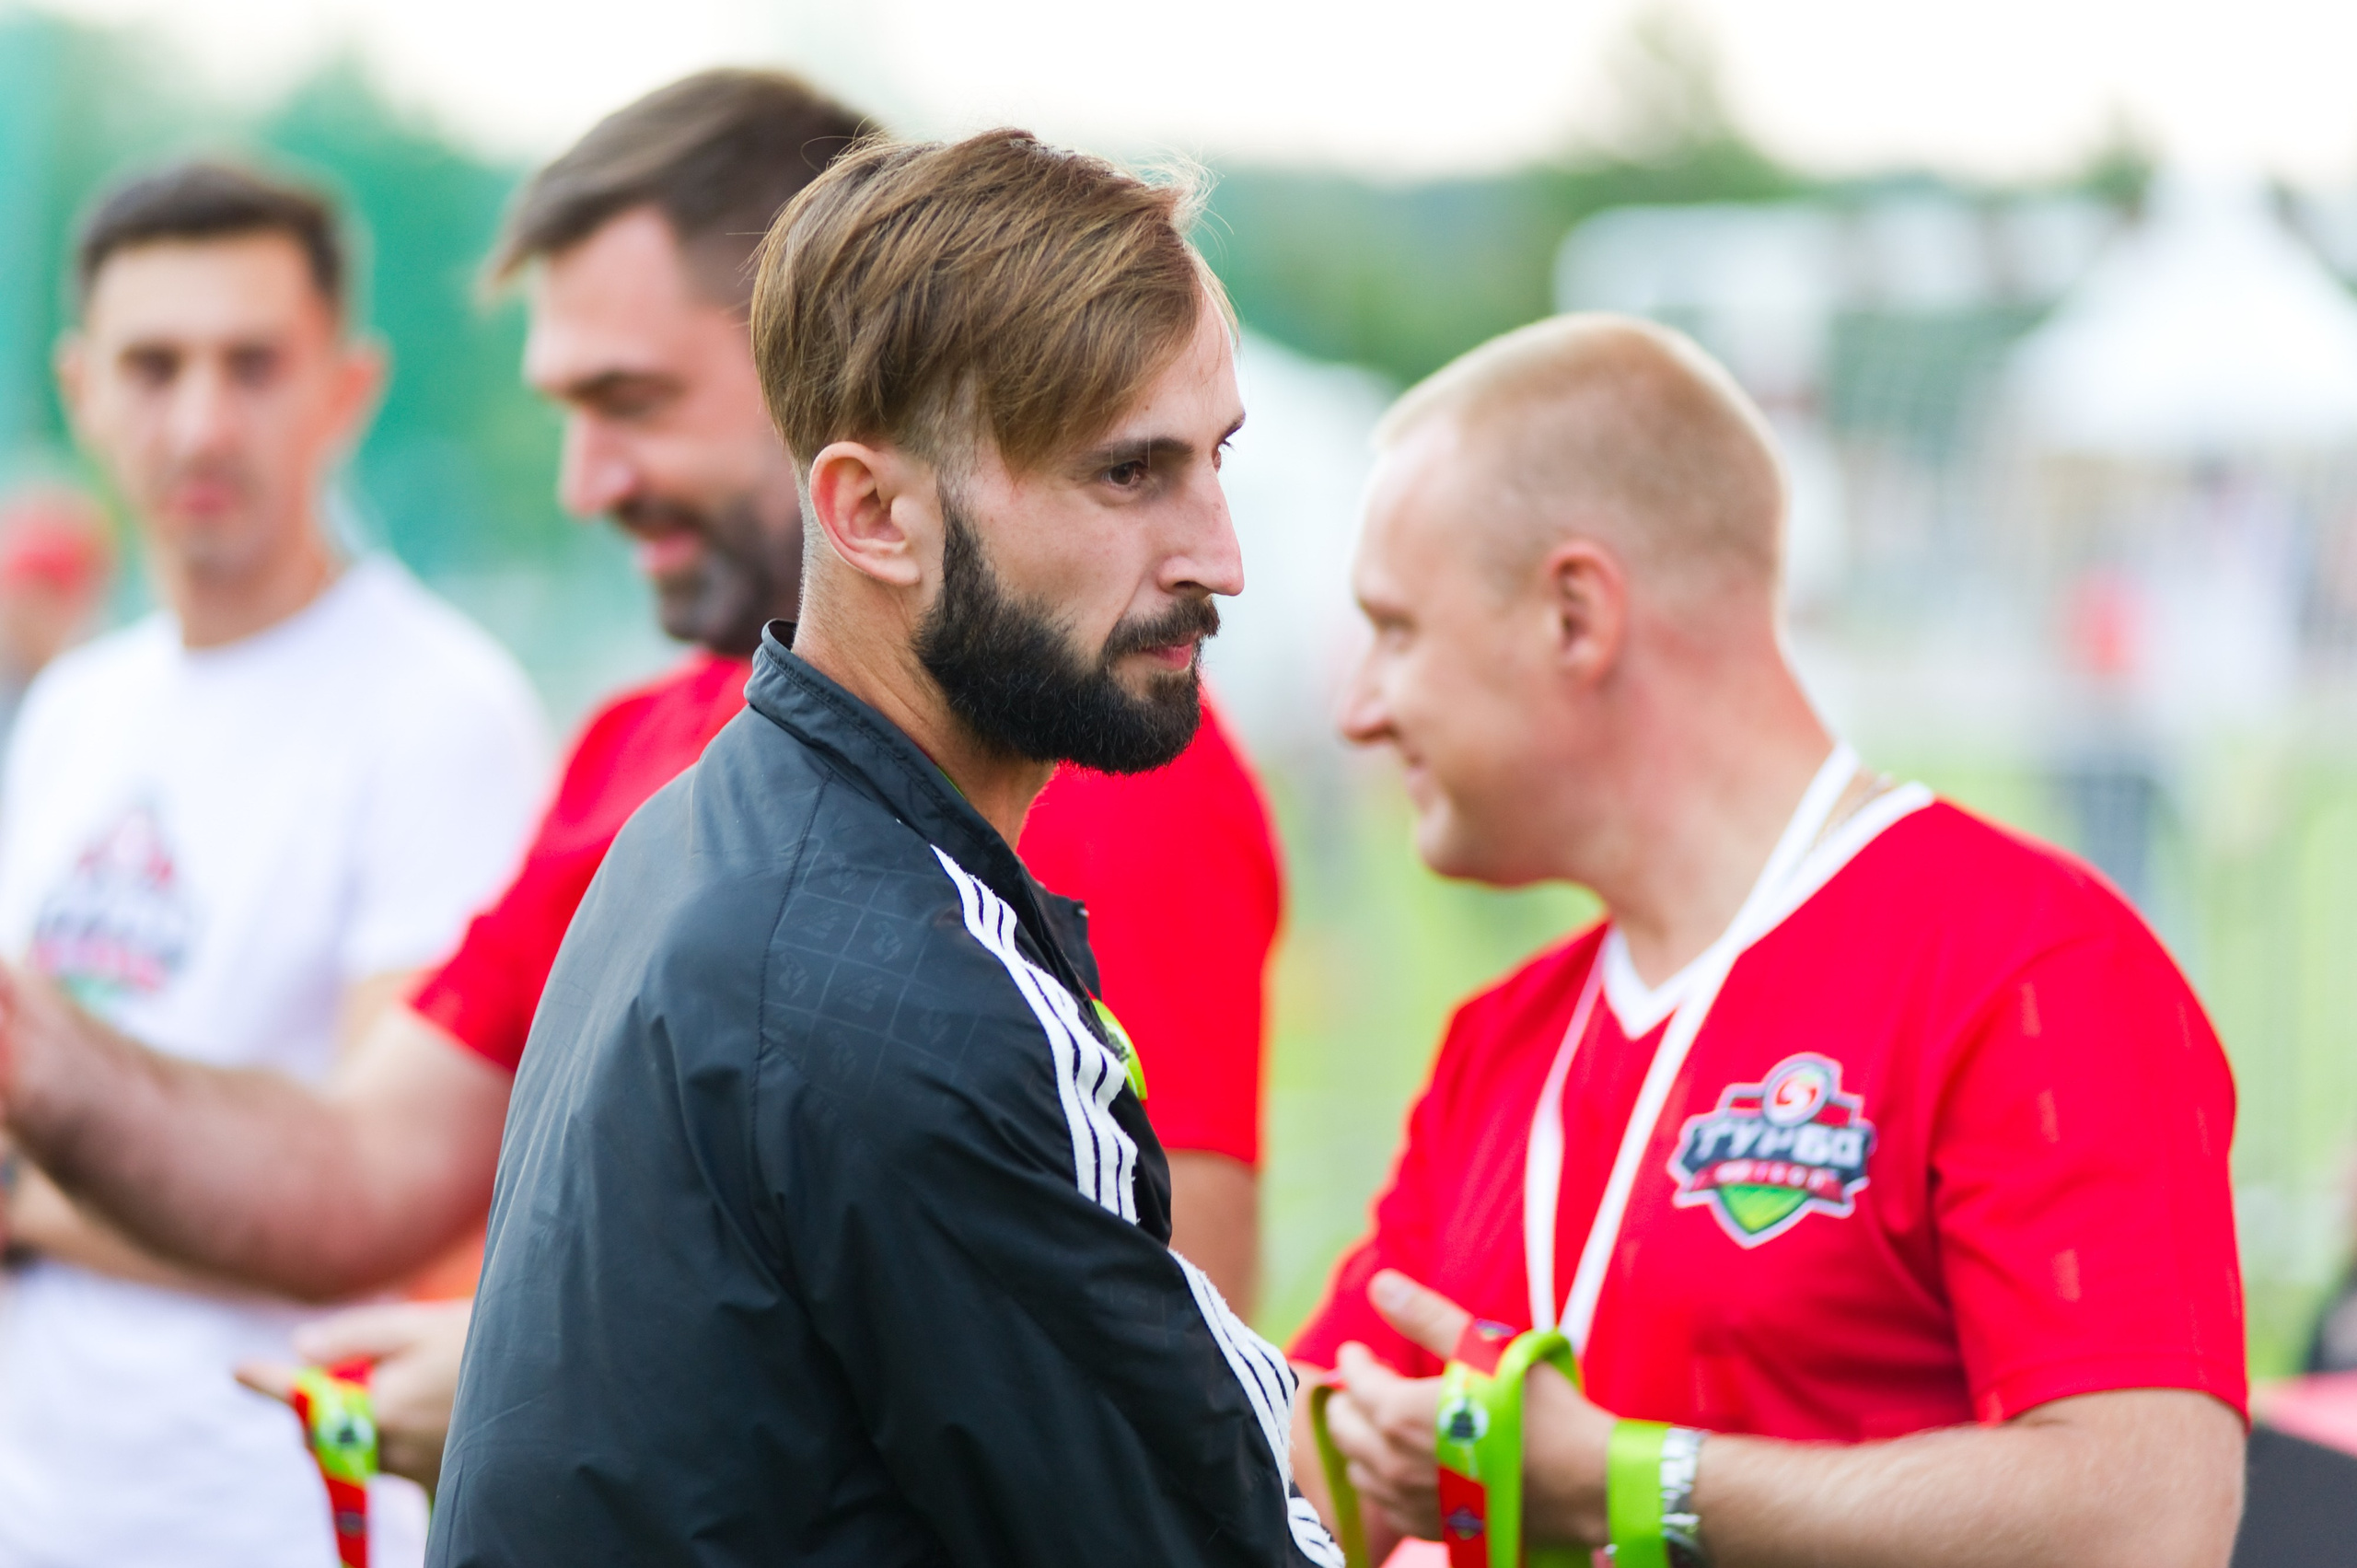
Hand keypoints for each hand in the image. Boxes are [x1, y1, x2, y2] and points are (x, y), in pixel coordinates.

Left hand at [239, 1298, 471, 1490]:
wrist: (554, 1384)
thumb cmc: (489, 1345)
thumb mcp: (424, 1324)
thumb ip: (359, 1334)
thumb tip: (301, 1347)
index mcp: (379, 1404)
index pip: (306, 1394)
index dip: (270, 1381)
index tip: (239, 1369)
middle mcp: (389, 1447)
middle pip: (331, 1430)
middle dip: (337, 1402)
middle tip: (377, 1365)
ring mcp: (414, 1471)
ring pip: (365, 1447)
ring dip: (372, 1421)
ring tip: (426, 1383)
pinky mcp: (438, 1485)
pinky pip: (399, 1463)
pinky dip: (404, 1440)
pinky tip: (442, 1414)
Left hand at [1326, 1270, 1613, 1547]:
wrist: (1584, 1481)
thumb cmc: (1539, 1410)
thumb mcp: (1484, 1349)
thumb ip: (1426, 1316)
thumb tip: (1381, 1284)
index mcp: (1399, 1414)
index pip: (1354, 1381)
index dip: (1355, 1360)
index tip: (1361, 1351)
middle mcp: (1394, 1463)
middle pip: (1343, 1427)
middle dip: (1350, 1400)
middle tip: (1372, 1381)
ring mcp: (1410, 1501)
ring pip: (1358, 1469)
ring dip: (1362, 1441)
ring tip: (1385, 1420)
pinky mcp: (1431, 1527)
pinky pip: (1384, 1504)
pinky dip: (1382, 1479)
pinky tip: (1405, 1463)